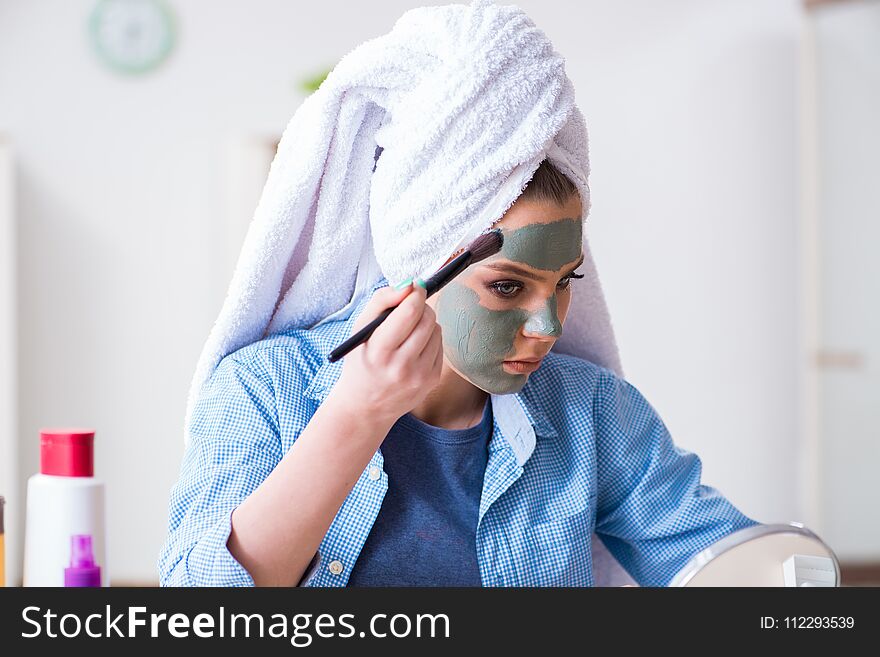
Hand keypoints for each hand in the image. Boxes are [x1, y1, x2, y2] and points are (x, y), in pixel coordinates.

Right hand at [331, 281, 443, 427]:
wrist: (366, 406)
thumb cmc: (362, 361)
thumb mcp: (360, 330)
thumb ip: (382, 301)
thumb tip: (410, 285)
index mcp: (379, 350)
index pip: (409, 313)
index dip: (415, 294)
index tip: (415, 287)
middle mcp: (401, 366)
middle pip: (427, 319)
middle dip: (421, 307)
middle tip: (412, 307)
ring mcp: (419, 376)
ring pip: (437, 330)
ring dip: (426, 323)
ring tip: (409, 332)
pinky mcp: (431, 381)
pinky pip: (441, 346)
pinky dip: (430, 340)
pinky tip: (415, 348)